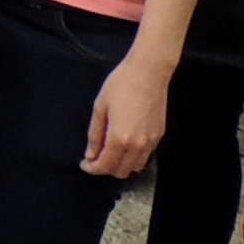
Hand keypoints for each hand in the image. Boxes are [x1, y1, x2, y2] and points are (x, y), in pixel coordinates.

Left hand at [83, 51, 172, 177]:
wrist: (149, 72)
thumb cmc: (121, 85)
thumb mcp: (100, 107)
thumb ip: (95, 135)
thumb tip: (90, 155)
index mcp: (120, 138)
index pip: (105, 165)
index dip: (92, 168)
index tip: (84, 164)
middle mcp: (137, 145)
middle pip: (121, 171)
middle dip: (106, 168)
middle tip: (96, 156)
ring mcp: (151, 141)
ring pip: (135, 167)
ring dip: (122, 164)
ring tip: (111, 151)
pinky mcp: (159, 135)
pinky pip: (146, 156)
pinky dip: (134, 157)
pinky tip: (126, 144)